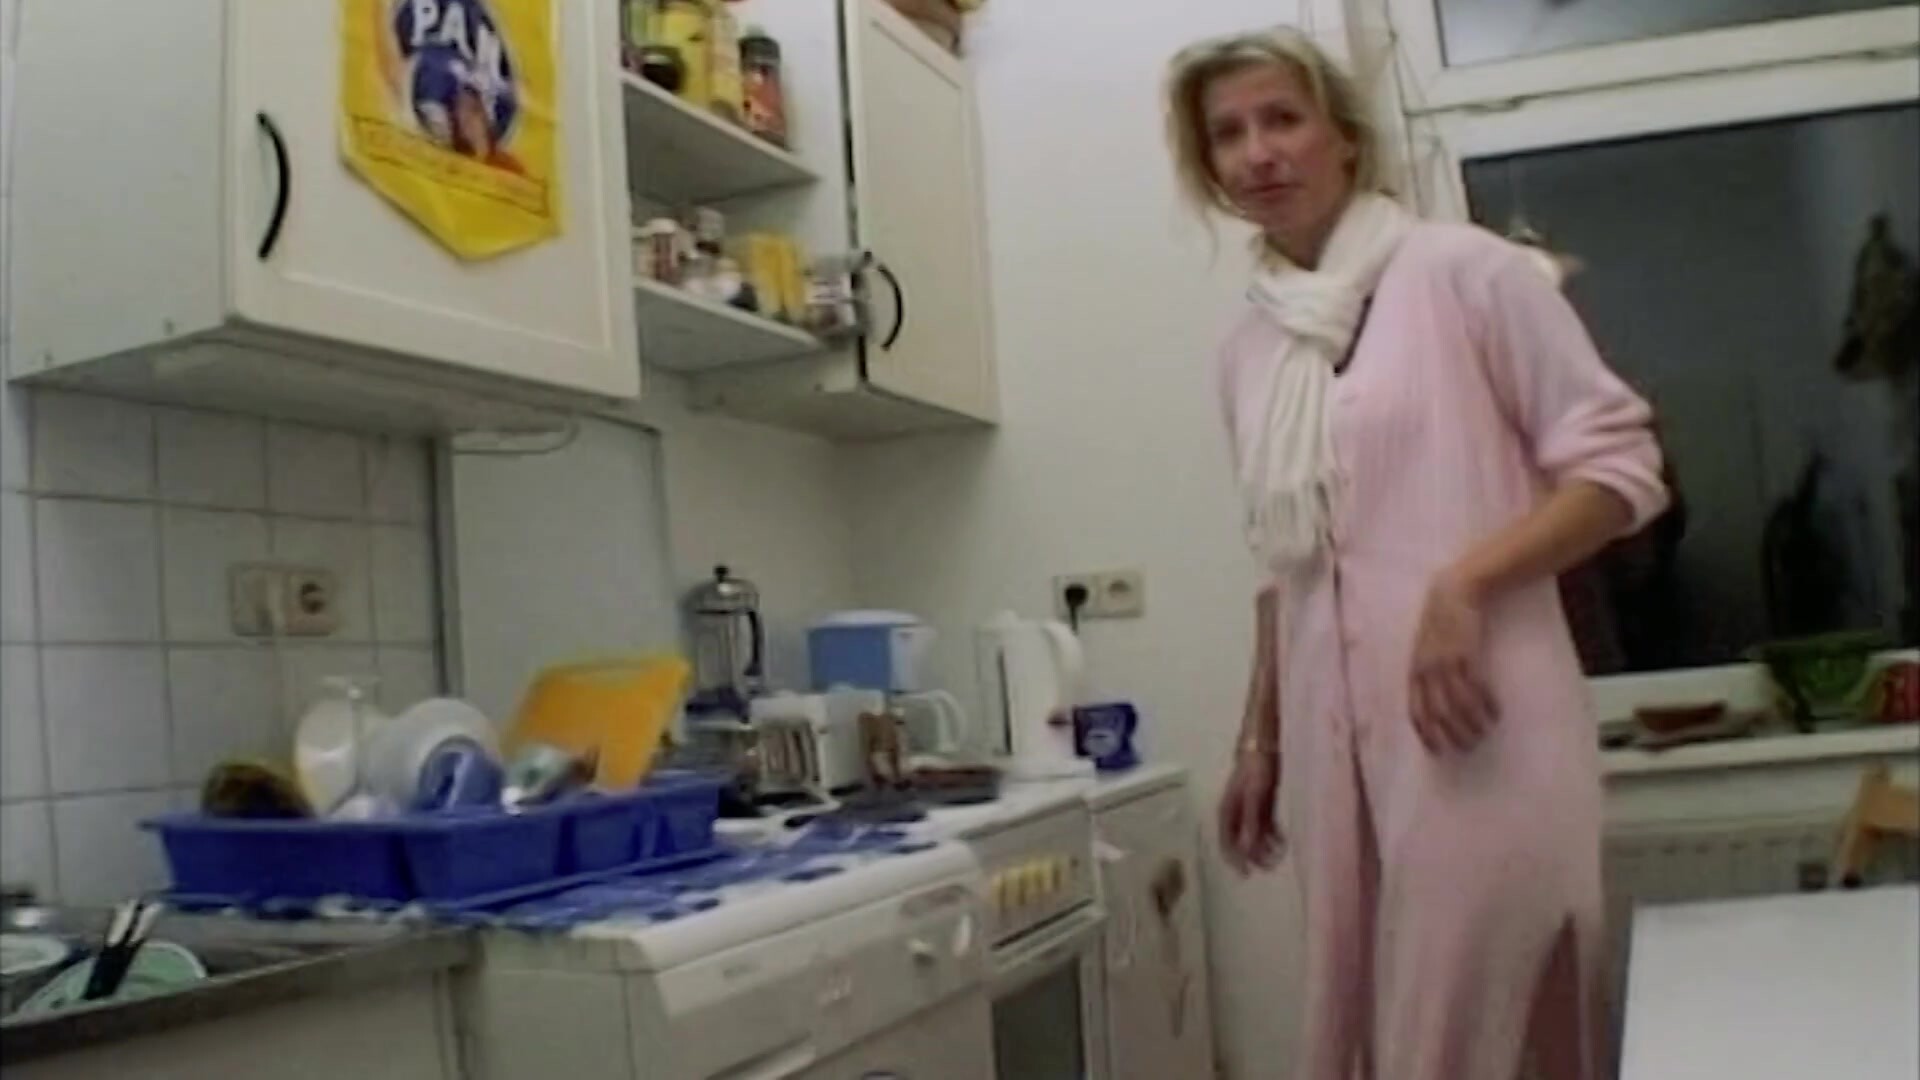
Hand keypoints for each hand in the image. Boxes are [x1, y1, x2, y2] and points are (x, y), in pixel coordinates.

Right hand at [1217, 751, 1282, 874]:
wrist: (1261, 747)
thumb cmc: (1255, 770)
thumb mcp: (1254, 797)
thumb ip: (1252, 823)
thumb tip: (1249, 849)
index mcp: (1228, 813)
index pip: (1227, 843)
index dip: (1235, 860)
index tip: (1247, 873)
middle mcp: (1236, 814)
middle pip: (1241, 843)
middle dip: (1253, 857)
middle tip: (1268, 867)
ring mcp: (1249, 810)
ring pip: (1254, 836)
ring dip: (1265, 848)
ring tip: (1278, 856)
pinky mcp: (1262, 805)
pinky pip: (1266, 826)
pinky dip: (1273, 836)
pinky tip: (1282, 842)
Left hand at [1408, 571, 1498, 753]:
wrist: (1453, 593)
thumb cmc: (1439, 624)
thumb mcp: (1424, 650)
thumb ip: (1425, 674)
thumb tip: (1433, 703)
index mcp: (1415, 672)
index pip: (1415, 711)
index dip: (1426, 734)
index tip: (1437, 752)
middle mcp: (1428, 671)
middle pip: (1438, 714)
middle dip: (1453, 735)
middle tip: (1467, 748)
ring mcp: (1448, 663)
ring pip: (1459, 705)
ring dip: (1473, 723)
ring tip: (1484, 733)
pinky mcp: (1469, 655)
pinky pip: (1478, 687)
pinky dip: (1487, 704)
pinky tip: (1496, 713)